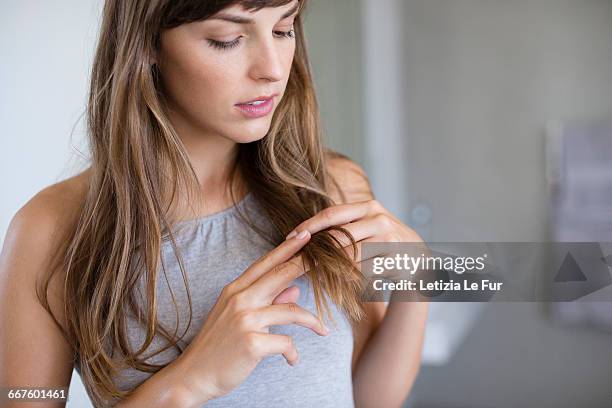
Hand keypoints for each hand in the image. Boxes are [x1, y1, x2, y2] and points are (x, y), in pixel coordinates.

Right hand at [174, 230, 328, 403]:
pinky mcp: (252, 342)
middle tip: (331, 256)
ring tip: (323, 330)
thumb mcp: (239, 318)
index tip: (306, 233)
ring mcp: (245, 319)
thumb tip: (295, 290)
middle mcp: (239, 299)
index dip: (288, 247)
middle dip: (308, 263)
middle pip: (281, 274)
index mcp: (235, 290)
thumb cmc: (218, 346)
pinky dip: (292, 353)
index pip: (266, 263)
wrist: (192, 376)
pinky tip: (292, 360)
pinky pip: (286, 342)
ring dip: (312, 322)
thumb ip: (267, 302)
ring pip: (291, 311)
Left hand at [285, 199, 427, 281]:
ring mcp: (389, 238)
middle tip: (296, 261)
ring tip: (312, 274)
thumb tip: (302, 235)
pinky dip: (348, 278)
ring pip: (349, 256)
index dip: (309, 226)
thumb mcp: (368, 228)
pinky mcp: (395, 258)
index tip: (289, 237)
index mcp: (368, 207)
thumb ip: (344, 228)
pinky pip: (363, 270)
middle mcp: (379, 219)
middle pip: (338, 236)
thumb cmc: (385, 246)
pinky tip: (339, 282)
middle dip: (315, 250)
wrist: (421, 263)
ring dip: (329, 267)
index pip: (332, 214)